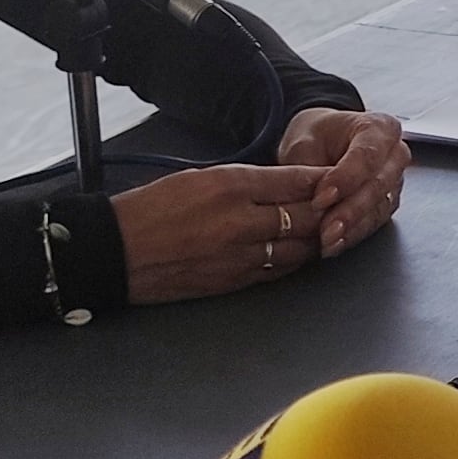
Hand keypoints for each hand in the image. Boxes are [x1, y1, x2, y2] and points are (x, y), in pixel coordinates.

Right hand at [108, 161, 335, 303]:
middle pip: (305, 215)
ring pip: (299, 247)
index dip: (321, 180)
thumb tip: (282, 183)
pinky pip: (279, 270)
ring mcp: (240, 255)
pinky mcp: (234, 281)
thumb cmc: (150, 209)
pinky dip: (294, 260)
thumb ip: (244, 180)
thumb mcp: (197, 177)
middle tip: (340, 205)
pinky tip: (299, 252)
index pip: (294, 180)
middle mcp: (241, 221)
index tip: (336, 177)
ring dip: (315, 238)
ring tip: (324, 229)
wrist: (118, 252)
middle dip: (326, 210)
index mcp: (230, 186)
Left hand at [275, 107, 409, 257]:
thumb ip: (309, 167)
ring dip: (352, 228)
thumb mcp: (304, 141)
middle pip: (378, 185)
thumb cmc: (316, 137)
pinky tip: (334, 245)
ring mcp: (394, 182)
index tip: (321, 198)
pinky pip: (374, 223)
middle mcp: (395, 155)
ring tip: (327, 241)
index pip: (367, 155)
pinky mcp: (387, 205)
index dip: (345, 179)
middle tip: (326, 228)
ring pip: (379, 208)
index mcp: (380, 128)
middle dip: (350, 210)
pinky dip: (353, 236)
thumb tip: (311, 197)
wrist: (321, 146)